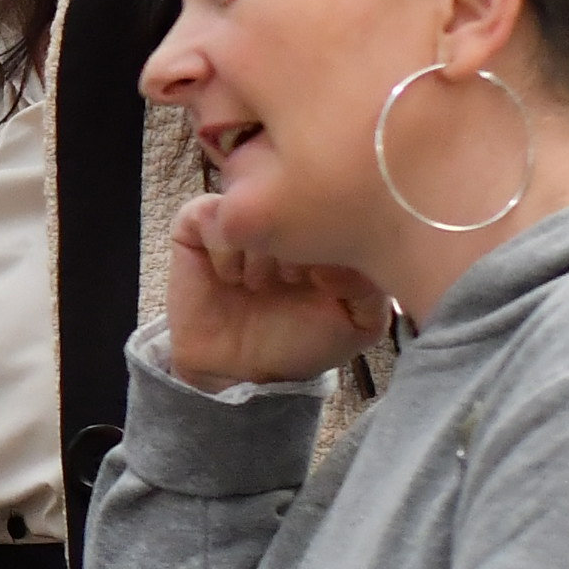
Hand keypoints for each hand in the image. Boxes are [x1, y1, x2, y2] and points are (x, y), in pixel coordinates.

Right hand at [161, 196, 391, 390]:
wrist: (237, 372)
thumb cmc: (299, 342)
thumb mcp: (359, 323)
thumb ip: (372, 284)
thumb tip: (341, 249)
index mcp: (324, 224)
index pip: (337, 199)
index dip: (330, 239)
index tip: (325, 280)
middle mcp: (282, 210)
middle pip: (293, 195)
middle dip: (294, 244)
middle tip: (291, 282)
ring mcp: (240, 212)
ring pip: (252, 202)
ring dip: (258, 251)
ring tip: (258, 285)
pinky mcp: (196, 223)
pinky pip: (211, 215)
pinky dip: (224, 251)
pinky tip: (229, 278)